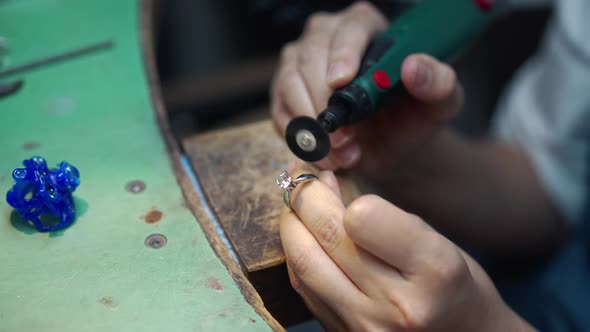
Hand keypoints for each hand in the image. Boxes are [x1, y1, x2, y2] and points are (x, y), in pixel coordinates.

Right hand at [270, 2, 462, 177]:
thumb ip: (438, 83)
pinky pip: (279, 109)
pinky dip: (297, 136)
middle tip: (344, 140)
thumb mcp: (439, 103)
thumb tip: (414, 66)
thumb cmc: (414, 118)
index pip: (351, 29)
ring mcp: (301, 62)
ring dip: (311, 124)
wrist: (391, 147)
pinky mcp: (285, 92)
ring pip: (289, 82)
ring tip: (340, 154)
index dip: (342, 54)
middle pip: (311, 54)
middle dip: (324, 102)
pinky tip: (322, 155)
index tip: (340, 84)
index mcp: (368, 26)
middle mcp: (328, 36)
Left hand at [279, 167, 532, 330]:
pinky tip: (304, 237)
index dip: (336, 194)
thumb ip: (382, 217)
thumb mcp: (435, 241)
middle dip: (302, 197)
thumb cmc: (453, 286)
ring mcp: (365, 325)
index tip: (327, 176)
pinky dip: (297, 254)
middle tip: (299, 176)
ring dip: (291, 225)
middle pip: (326, 237)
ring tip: (296, 203)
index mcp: (433, 270)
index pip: (361, 218)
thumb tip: (323, 185)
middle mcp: (397, 304)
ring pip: (303, 263)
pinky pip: (304, 287)